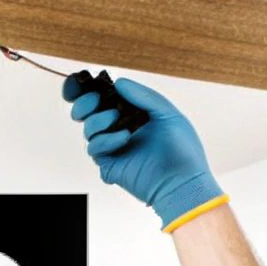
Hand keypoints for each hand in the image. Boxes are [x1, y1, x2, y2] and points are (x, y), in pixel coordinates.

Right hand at [62, 75, 223, 230]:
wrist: (182, 183)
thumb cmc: (182, 150)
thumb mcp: (168, 114)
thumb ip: (144, 96)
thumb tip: (119, 82)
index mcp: (133, 112)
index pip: (105, 97)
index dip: (89, 90)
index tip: (83, 82)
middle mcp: (120, 127)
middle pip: (87, 112)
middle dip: (84, 103)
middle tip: (95, 101)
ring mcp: (114, 146)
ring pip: (88, 129)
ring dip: (97, 120)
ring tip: (114, 120)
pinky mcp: (109, 164)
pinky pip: (94, 148)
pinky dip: (105, 140)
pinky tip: (124, 138)